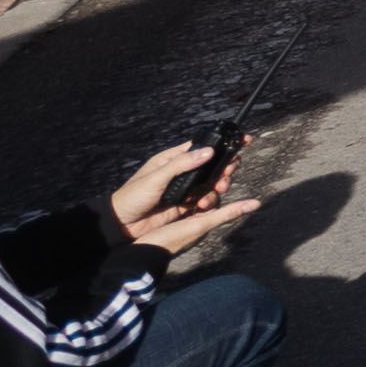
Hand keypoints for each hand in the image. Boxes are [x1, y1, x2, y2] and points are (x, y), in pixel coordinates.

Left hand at [111, 142, 259, 253]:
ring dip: (219, 186)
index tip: (242, 141)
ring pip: (213, 183)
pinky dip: (210, 202)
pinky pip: (207, 200)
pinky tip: (205, 205)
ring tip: (217, 191)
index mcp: (173, 159)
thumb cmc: (133, 196)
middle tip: (227, 175)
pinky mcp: (187, 205)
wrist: (122, 225)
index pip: (202, 147)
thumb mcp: (156, 178)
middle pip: (213, 166)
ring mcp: (186, 189)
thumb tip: (209, 151)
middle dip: (225, 169)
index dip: (222, 144)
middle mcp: (183, 172)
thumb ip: (182, 164)